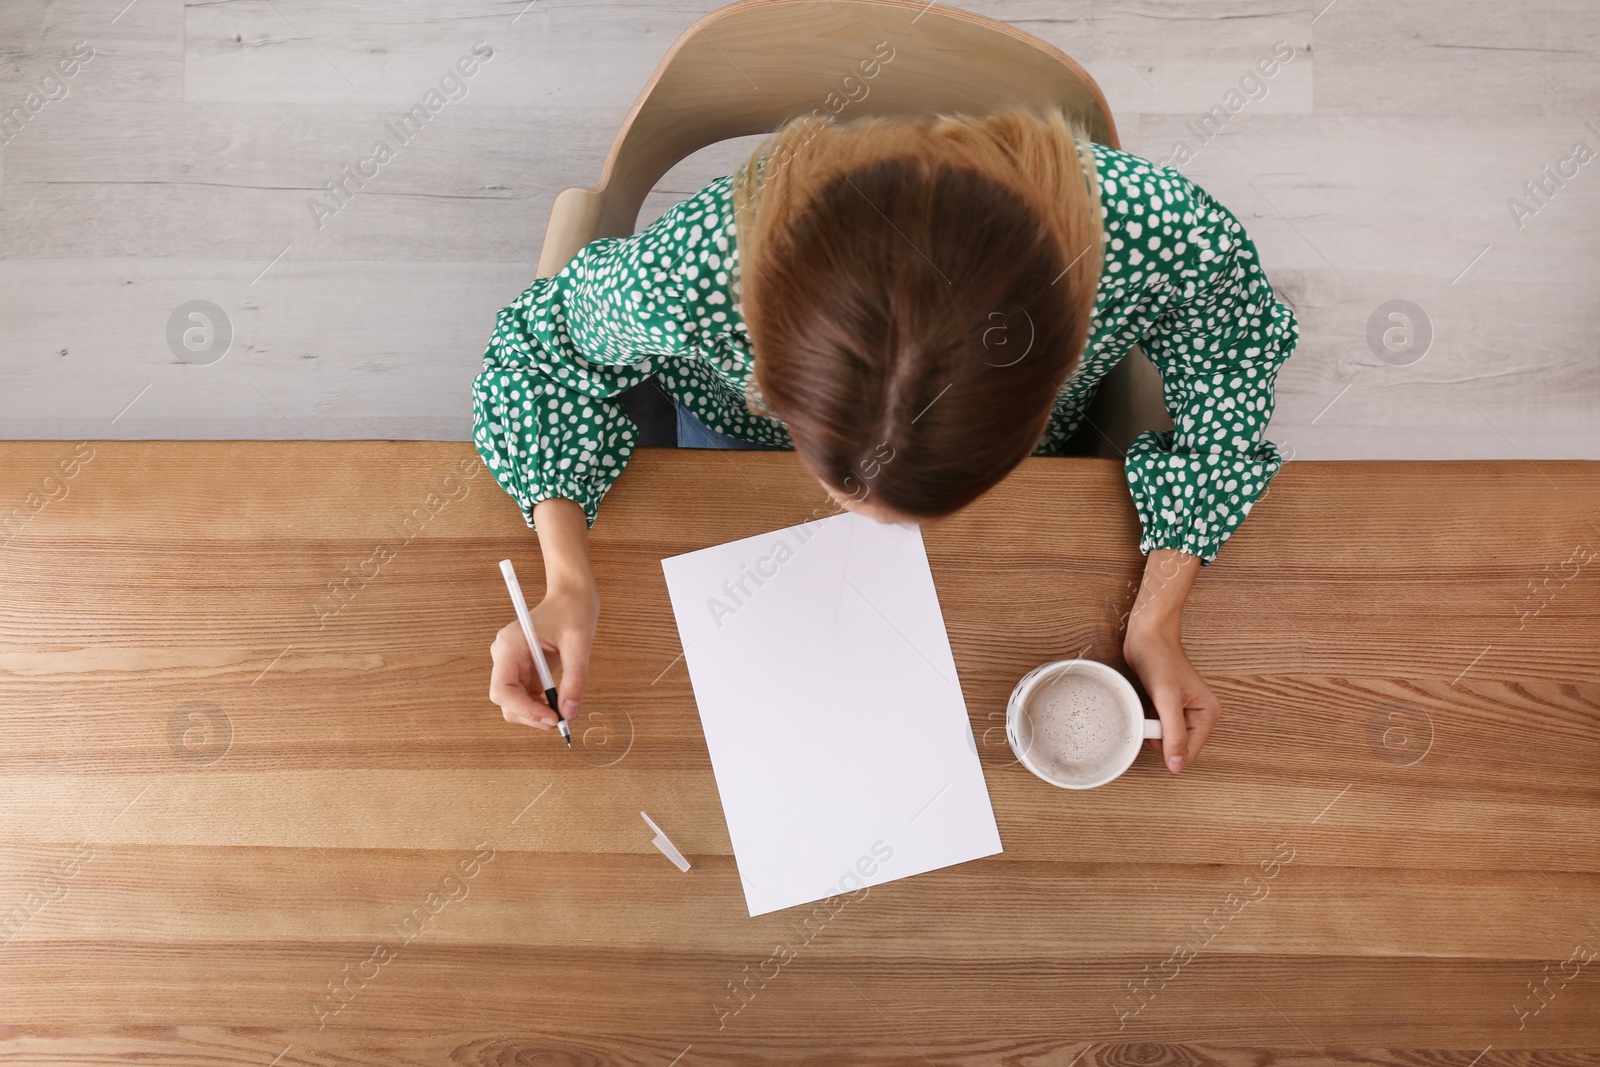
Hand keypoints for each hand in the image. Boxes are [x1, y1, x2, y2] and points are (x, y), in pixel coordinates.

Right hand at [488, 580, 597, 729]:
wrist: (571, 597)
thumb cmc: (572, 610)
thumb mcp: (579, 643)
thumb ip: (575, 679)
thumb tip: (570, 712)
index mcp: (510, 646)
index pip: (503, 689)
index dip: (524, 709)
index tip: (552, 718)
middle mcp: (505, 657)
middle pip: (507, 701)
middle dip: (532, 715)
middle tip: (562, 721)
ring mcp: (512, 666)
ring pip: (515, 704)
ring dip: (537, 714)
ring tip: (564, 712)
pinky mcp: (524, 672)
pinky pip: (527, 698)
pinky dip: (542, 707)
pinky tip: (560, 703)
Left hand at [1123, 627, 1220, 772]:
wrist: (1147, 636)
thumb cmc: (1159, 659)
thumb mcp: (1167, 699)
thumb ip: (1174, 734)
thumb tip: (1177, 765)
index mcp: (1208, 714)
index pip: (1189, 753)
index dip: (1169, 747)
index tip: (1155, 725)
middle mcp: (1201, 714)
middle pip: (1178, 746)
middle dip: (1161, 736)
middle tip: (1153, 712)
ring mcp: (1185, 711)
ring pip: (1167, 738)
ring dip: (1153, 728)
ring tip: (1150, 705)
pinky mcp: (1170, 706)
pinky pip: (1160, 727)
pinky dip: (1150, 720)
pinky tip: (1147, 704)